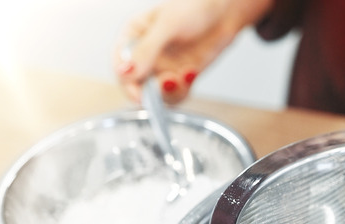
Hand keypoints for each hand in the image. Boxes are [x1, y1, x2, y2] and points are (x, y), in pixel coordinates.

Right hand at [114, 0, 272, 103]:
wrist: (223, 13)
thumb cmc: (194, 8)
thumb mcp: (167, 26)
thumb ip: (147, 50)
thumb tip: (126, 72)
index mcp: (134, 36)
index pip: (121, 64)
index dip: (126, 80)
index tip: (137, 91)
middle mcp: (146, 54)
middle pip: (136, 84)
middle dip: (149, 91)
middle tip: (163, 86)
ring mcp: (163, 66)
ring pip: (157, 93)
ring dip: (168, 91)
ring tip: (180, 78)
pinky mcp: (180, 75)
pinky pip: (176, 93)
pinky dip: (183, 88)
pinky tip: (191, 72)